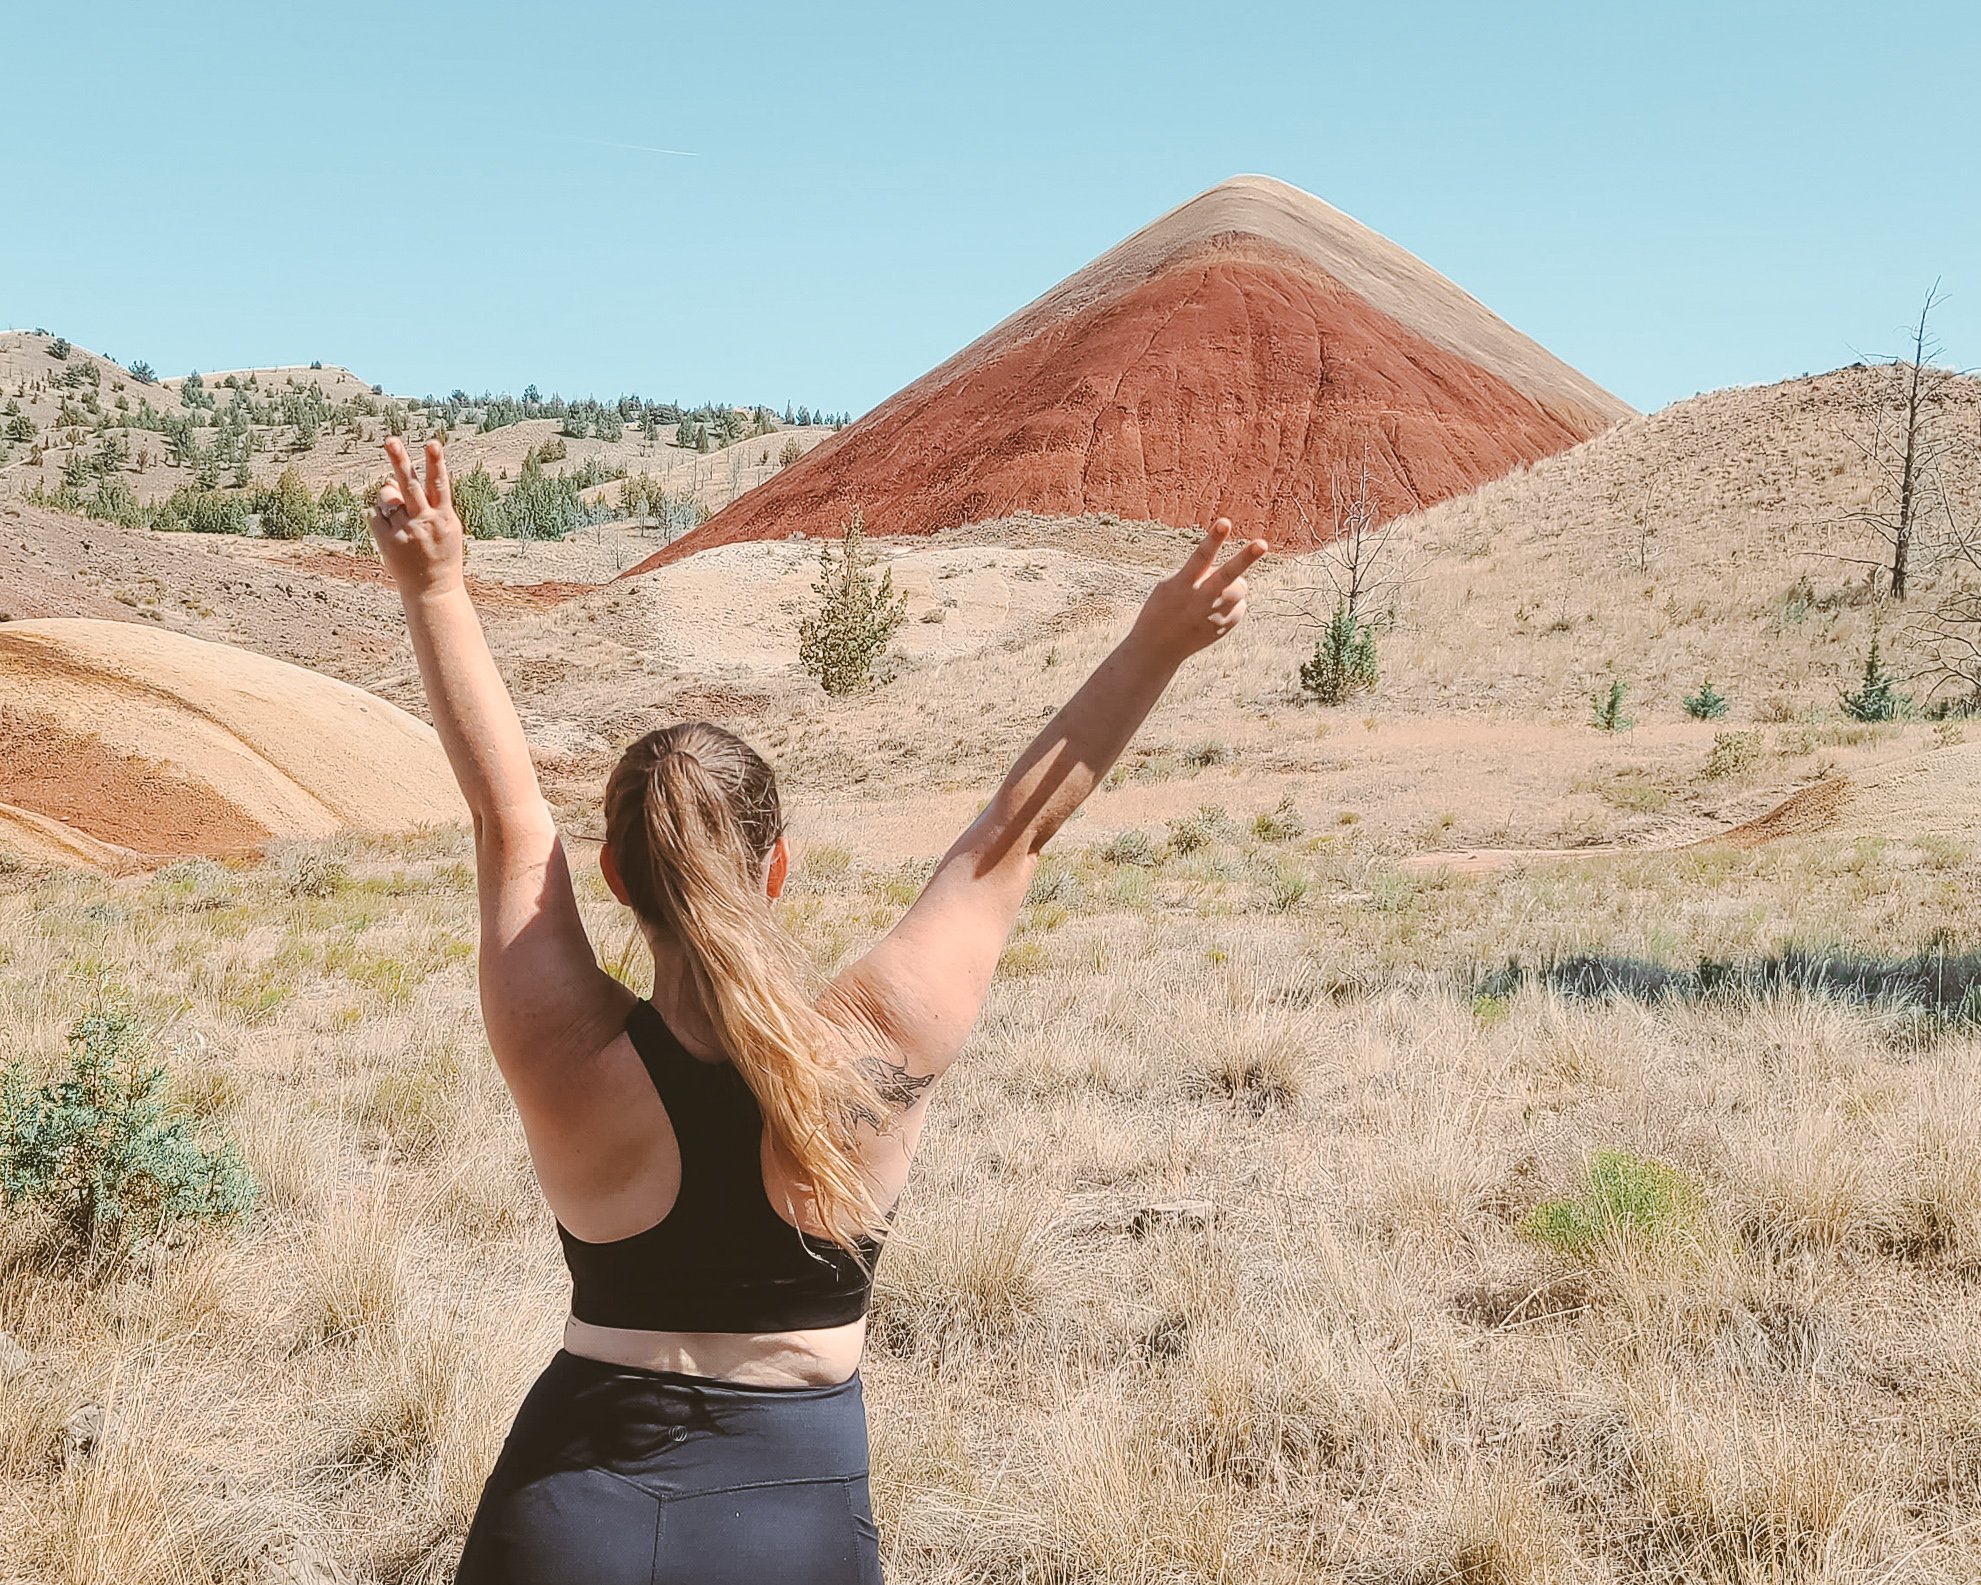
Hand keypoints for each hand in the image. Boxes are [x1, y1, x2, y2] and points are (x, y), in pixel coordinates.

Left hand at [370, 437, 464, 596]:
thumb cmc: (439, 553)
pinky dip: (378, 516)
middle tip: (390, 440)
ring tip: (400, 517)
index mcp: (443, 517)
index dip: (436, 462)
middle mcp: (425, 522)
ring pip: (386, 497)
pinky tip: (391, 532)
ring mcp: (405, 532)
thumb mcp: (440, 527)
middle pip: (410, 485)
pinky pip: (373, 514)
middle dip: (400, 461)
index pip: (439, 483)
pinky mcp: (388, 541)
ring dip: (388, 499)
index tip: (433, 443)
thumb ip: (420, 502)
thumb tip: (388, 479)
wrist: (433, 590)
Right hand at [1128, 518, 1266, 662]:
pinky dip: (1231, 604)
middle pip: (1228, 575)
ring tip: (1215, 593)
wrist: (1158, 648)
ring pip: (1240, 589)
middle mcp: (1200, 599)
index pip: (1201, 556)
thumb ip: (1199, 575)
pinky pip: (1239, 607)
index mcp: (1183, 583)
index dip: (1214, 539)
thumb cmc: (1164, 607)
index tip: (1224, 523)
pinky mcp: (1223, 627)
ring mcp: (1213, 615)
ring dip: (1233, 585)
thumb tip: (1234, 574)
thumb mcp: (1171, 585)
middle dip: (1246, 558)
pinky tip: (1213, 611)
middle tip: (1262, 544)